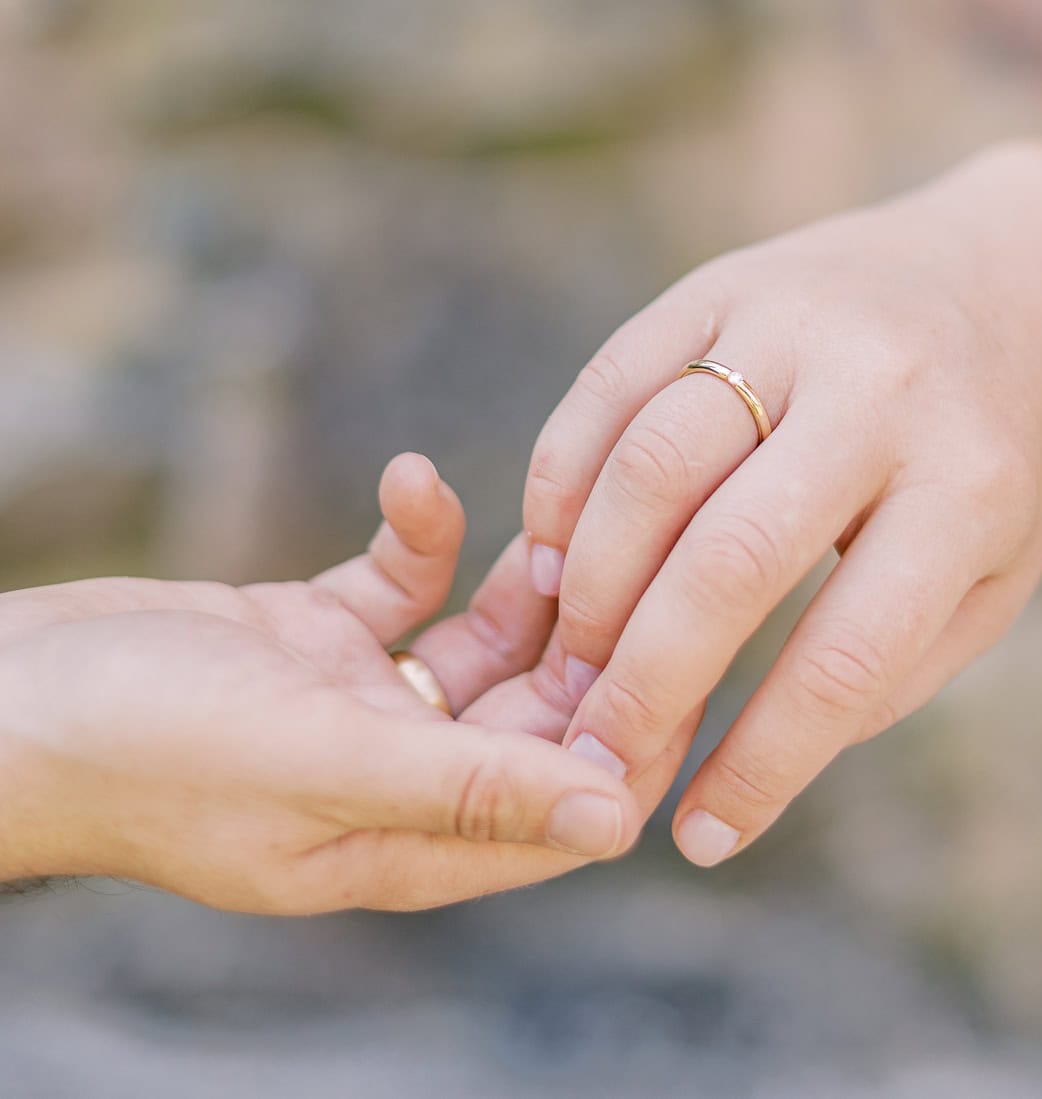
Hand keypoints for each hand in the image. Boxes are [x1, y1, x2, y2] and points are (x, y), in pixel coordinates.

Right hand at [0, 456, 683, 912]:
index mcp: (400, 840)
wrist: (3, 691)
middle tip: (632, 555)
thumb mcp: (316, 761)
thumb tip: (615, 819)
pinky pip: (396, 583)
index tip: (693, 651)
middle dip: (584, 644)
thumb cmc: (141, 745)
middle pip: (531, 718)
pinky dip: (416, 534)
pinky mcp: (308, 635)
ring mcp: (349, 702)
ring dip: (517, 582)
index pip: (561, 808)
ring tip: (547, 519)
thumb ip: (465, 786)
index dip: (633, 739)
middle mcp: (388, 776)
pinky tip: (413, 479)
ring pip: (479, 644)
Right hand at [521, 142, 1041, 865]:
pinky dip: (563, 478)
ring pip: (652, 462)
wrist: (998, 275)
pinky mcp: (718, 282)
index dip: (763, 762)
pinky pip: (611, 382)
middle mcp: (879, 390)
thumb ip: (881, 670)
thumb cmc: (986, 457)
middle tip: (593, 754)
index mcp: (969, 484)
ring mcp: (790, 320)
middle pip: (730, 557)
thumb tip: (742, 764)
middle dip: (646, 677)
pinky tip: (550, 554)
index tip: (696, 836)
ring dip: (589, 579)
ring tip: (569, 657)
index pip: (849, 655)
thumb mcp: (991, 573)